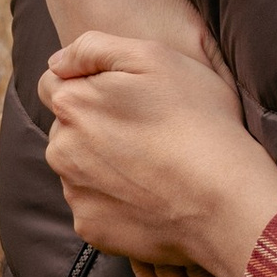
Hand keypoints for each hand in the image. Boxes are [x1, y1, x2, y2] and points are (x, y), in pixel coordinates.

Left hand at [39, 30, 276, 276]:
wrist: (223, 198)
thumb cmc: (197, 119)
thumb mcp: (153, 56)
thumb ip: (93, 48)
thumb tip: (56, 62)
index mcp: (71, 104)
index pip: (53, 84)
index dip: (87, 83)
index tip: (123, 95)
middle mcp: (61, 149)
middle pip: (65, 128)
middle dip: (93, 125)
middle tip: (144, 130)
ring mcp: (74, 193)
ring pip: (78, 168)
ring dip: (101, 163)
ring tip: (151, 164)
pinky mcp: (91, 228)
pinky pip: (95, 206)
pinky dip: (115, 200)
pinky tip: (149, 194)